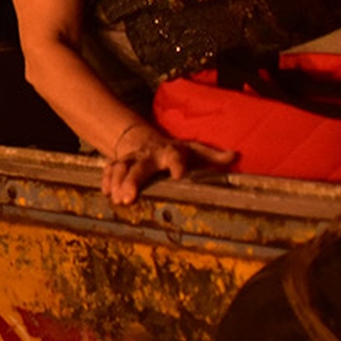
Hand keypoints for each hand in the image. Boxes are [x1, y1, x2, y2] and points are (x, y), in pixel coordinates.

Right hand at [101, 121, 236, 204]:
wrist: (143, 140)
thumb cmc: (174, 152)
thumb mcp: (195, 151)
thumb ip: (213, 156)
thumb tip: (235, 155)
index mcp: (170, 152)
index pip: (175, 156)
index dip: (176, 164)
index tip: (178, 175)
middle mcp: (149, 155)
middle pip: (140, 166)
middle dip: (132, 181)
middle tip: (129, 197)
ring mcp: (131, 159)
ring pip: (120, 167)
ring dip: (116, 182)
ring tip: (116, 199)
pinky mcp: (117, 163)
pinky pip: (108, 170)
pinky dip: (105, 180)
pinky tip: (105, 193)